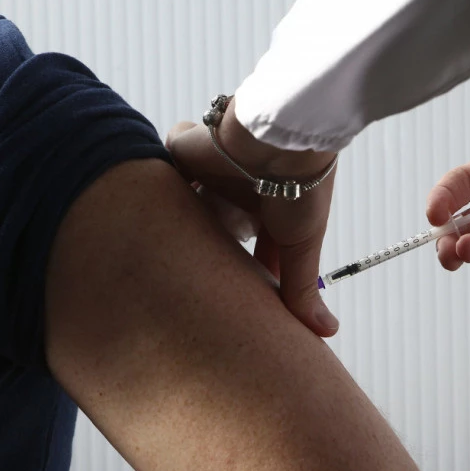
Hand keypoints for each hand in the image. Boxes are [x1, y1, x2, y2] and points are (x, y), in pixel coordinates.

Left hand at [166, 99, 339, 336]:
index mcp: (268, 211)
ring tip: (158, 252)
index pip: (256, 249)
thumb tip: (328, 332)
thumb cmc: (300, 187)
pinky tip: (142, 208)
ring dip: (177, 217)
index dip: (246, 273)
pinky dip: (154, 179)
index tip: (237, 302)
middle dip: (204, 250)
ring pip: (184, 199)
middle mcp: (238, 192)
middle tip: (189, 282)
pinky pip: (161, 166)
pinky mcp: (185, 153)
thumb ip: (302, 289)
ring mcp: (210, 173)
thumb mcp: (301, 244)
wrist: (279, 138)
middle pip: (214, 227)